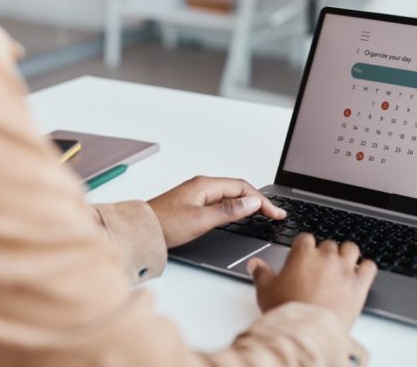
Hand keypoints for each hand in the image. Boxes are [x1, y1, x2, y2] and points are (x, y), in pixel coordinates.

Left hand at [147, 176, 285, 248]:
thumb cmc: (165, 225)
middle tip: (275, 214)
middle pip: (238, 189)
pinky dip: (236, 207)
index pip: (243, 187)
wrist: (141, 231)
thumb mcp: (201, 220)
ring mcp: (197, 194)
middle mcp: (202, 186)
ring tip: (264, 213)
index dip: (262, 200)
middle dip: (259, 200)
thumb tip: (252, 201)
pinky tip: (240, 214)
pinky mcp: (193, 204)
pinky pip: (221, 201)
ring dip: (248, 203)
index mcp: (206, 185)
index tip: (275, 213)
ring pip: (230, 195)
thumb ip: (229, 211)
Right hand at [247, 235, 377, 330]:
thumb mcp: (265, 292)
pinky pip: (369, 266)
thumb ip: (261, 274)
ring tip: (341, 266)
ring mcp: (345, 269)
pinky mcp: (359, 284)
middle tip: (319, 269)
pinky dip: (365, 269)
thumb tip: (255, 264)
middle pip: (328, 244)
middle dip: (324, 254)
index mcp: (303, 254)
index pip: (305, 238)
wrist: (308, 332)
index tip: (301, 256)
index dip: (303, 248)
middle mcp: (326, 257)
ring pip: (350, 249)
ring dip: (346, 255)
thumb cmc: (288, 312)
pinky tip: (359, 275)